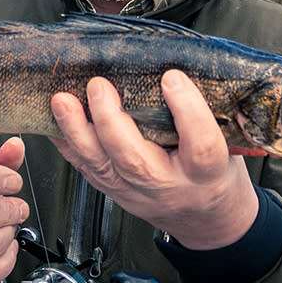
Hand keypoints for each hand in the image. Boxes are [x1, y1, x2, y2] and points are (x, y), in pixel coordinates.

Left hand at [49, 70, 258, 249]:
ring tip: (62, 101)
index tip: (172, 78)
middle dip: (111, 121)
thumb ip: (210, 113)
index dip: (187, 110)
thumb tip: (184, 65)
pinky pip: (85, 168)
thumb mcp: (227, 144)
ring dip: (77, 131)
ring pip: (101, 166)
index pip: (200, 145)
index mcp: (207, 172)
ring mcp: (136, 192)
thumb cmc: (215, 174)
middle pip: (135, 160)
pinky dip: (66, 143)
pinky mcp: (115, 192)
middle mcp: (169, 185)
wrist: (206, 217)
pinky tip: (53, 122)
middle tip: (99, 86)